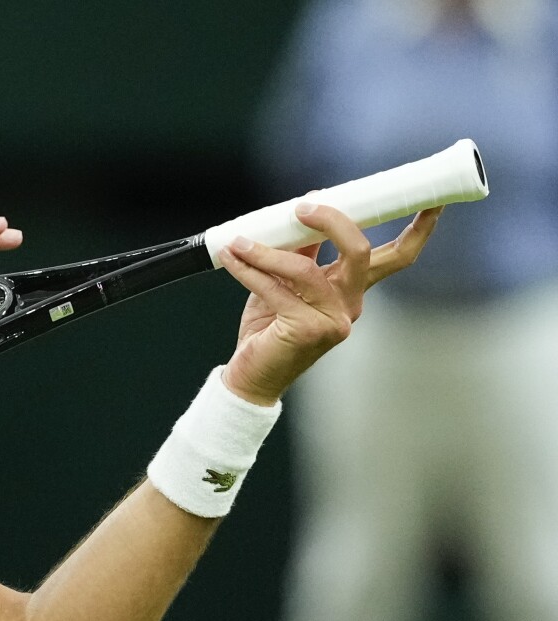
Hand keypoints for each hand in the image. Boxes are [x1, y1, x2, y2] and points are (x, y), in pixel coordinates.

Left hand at [217, 204, 442, 404]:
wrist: (252, 375)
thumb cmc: (269, 328)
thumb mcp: (285, 282)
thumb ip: (298, 251)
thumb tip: (303, 211)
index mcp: (353, 290)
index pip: (396, 257)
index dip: (418, 229)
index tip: (433, 199)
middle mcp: (350, 305)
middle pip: (359, 252)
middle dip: (334, 221)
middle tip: (303, 205)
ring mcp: (332, 320)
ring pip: (305, 269)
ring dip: (267, 251)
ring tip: (240, 242)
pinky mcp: (307, 331)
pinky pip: (275, 289)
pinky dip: (249, 270)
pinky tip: (232, 257)